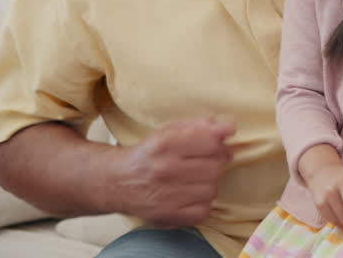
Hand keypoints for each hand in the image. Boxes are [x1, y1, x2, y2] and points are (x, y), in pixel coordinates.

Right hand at [110, 115, 234, 227]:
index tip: (226, 136)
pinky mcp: (167, 216)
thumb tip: (227, 128)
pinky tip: (193, 195)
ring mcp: (165, 195)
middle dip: (217, 161)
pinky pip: (204, 211)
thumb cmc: (148, 154)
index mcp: (165, 144)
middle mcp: (164, 169)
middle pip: (215, 166)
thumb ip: (197, 126)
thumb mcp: (168, 132)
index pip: (210, 141)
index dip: (222, 138)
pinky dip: (203, 204)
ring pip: (212, 189)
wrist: (115, 181)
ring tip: (198, 179)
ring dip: (210, 183)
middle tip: (209, 160)